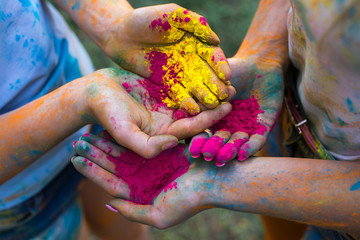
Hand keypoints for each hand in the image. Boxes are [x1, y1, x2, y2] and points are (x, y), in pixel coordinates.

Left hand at [72, 133, 219, 228]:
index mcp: (141, 194)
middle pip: (114, 165)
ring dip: (106, 143)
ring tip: (88, 133)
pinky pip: (139, 141)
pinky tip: (111, 128)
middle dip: (95, 154)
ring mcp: (152, 163)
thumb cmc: (189, 201)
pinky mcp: (161, 150)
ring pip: (123, 151)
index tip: (74, 160)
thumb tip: (109, 203)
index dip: (92, 172)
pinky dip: (125, 136)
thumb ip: (133, 212)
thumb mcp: (158, 216)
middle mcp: (144, 178)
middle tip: (77, 142)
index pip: (110, 182)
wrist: (215, 181)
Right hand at [81, 68, 230, 157]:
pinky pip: (183, 85)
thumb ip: (147, 145)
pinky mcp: (164, 90)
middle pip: (197, 115)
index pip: (190, 129)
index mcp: (163, 135)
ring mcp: (167, 105)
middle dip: (215, 106)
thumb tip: (175, 144)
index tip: (226, 108)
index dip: (208, 120)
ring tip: (228, 80)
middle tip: (234, 93)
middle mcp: (168, 122)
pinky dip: (196, 79)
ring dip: (209, 91)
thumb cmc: (107, 114)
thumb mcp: (124, 133)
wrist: (96, 92)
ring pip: (193, 99)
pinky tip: (209, 70)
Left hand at [103, 4, 232, 113]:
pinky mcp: (167, 84)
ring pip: (196, 86)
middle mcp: (191, 59)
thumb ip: (194, 23)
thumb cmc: (146, 20)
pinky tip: (193, 110)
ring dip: (205, 96)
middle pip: (207, 74)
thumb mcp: (172, 15)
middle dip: (217, 84)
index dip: (220, 65)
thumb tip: (216, 41)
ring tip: (212, 105)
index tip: (226, 75)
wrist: (120, 35)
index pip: (212, 55)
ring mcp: (179, 73)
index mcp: (195, 41)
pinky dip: (187, 102)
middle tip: (225, 95)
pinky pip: (179, 94)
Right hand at [189, 58, 283, 165]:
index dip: (197, 140)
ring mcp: (244, 127)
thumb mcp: (213, 78)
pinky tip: (244, 153)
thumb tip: (180, 110)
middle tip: (206, 155)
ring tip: (222, 158)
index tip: (190, 147)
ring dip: (229, 151)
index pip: (202, 131)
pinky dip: (250, 147)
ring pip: (236, 143)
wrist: (262, 63)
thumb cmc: (234, 68)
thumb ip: (199, 91)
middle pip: (218, 140)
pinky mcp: (263, 127)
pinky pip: (257, 140)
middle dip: (212, 148)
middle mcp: (227, 126)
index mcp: (212, 116)